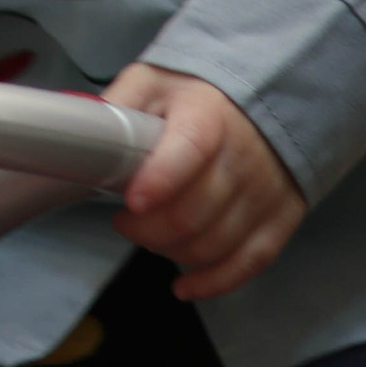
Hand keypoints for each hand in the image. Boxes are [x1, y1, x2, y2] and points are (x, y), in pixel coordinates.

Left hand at [108, 65, 306, 302]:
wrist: (267, 98)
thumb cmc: (197, 96)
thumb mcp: (155, 81)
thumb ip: (121, 102)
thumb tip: (84, 130)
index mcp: (209, 114)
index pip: (190, 149)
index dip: (160, 179)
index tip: (131, 200)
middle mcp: (244, 155)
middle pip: (193, 212)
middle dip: (146, 228)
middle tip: (125, 219)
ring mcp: (266, 190)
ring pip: (215, 243)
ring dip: (170, 251)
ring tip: (150, 236)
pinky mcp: (281, 218)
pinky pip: (250, 262)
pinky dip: (214, 282)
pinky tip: (184, 285)